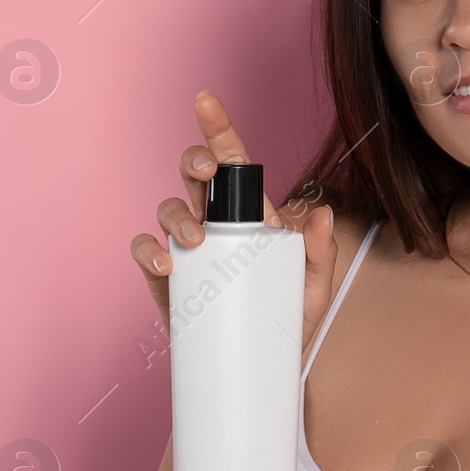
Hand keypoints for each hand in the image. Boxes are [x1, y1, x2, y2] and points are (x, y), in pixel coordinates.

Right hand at [130, 90, 339, 367]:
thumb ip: (321, 253)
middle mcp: (215, 225)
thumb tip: (322, 214)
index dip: (218, 130)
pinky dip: (149, 251)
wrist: (262, 368)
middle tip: (207, 173)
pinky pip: (147, 251)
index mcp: (250, 216)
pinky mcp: (167, 280)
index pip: (232, 164)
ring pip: (169, 210)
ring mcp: (189, 251)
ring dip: (177, 215)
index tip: (206, 102)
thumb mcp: (313, 290)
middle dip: (195, 163)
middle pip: (194, 178)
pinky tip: (166, 263)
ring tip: (195, 241)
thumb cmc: (287, 322)